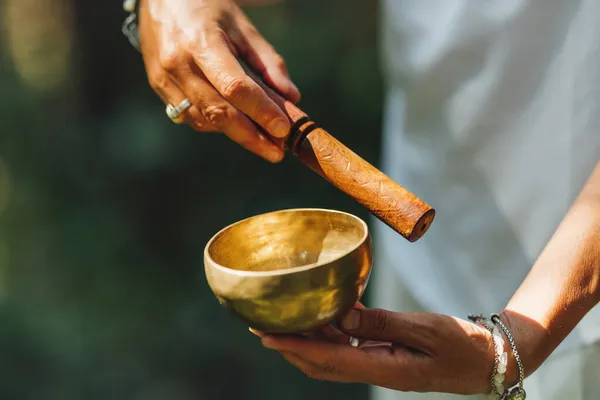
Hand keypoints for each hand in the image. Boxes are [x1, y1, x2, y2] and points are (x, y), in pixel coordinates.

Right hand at [138, 0, 300, 162]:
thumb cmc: (209, 9)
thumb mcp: (243, 27)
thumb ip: (268, 63)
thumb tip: (291, 97)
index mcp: (201, 42)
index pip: (234, 87)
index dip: (260, 111)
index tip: (283, 129)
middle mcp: (177, 63)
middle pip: (218, 112)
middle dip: (250, 137)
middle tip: (276, 152)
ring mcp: (163, 78)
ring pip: (204, 120)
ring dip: (235, 133)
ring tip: (262, 139)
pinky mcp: (158, 87)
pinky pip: (190, 117)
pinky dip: (216, 123)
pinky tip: (234, 122)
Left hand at [255, 307, 498, 394]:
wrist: (491, 361)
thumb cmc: (463, 344)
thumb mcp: (424, 328)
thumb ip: (382, 323)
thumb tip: (342, 315)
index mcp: (385, 369)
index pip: (328, 359)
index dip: (294, 347)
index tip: (267, 336)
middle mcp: (378, 372)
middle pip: (322, 363)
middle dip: (292, 347)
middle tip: (265, 326)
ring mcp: (382, 367)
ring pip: (334, 358)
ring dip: (310, 342)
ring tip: (288, 321)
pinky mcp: (389, 359)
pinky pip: (352, 350)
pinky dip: (334, 335)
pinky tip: (329, 317)